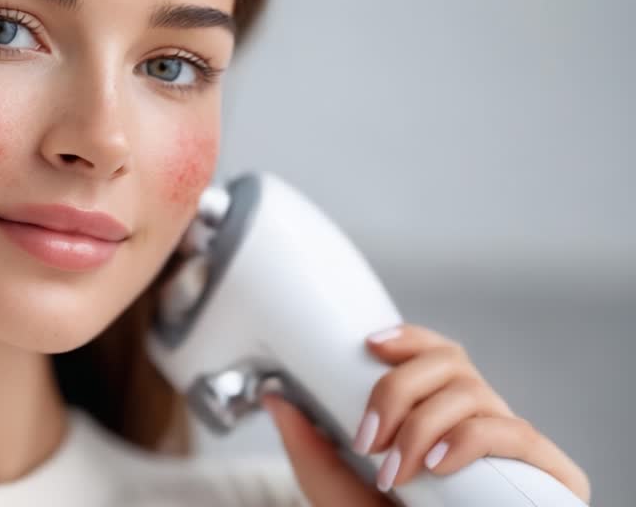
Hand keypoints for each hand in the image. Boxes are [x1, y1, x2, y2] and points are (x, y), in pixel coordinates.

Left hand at [262, 322, 590, 504]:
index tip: (370, 343)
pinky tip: (438, 464)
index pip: (436, 353)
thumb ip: (307, 446)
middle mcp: (480, 420)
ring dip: (422, 426)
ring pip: (474, 393)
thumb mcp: (337, 487)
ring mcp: (512, 445)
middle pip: (450, 362)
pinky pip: (515, 433)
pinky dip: (469, 441)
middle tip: (366, 438)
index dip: (409, 337)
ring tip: (395, 469)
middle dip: (398, 390)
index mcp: (441, 414)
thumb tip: (276, 398)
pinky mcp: (548, 472)